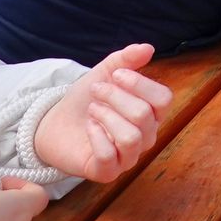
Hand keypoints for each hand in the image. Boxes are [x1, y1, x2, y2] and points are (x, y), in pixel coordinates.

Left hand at [32, 44, 172, 182]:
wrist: (56, 124)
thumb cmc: (87, 100)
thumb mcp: (104, 73)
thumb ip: (126, 60)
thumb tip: (148, 48)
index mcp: (152, 113)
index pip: (164, 99)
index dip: (140, 84)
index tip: (115, 74)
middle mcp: (146, 137)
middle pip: (143, 115)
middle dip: (114, 96)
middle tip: (95, 90)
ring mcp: (128, 157)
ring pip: (131, 137)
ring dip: (106, 116)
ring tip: (92, 109)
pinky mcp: (107, 173)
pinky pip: (109, 156)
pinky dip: (96, 136)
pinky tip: (88, 127)